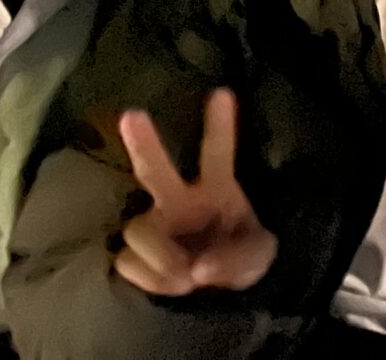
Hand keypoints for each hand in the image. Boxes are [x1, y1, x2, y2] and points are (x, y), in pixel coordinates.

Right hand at [114, 90, 277, 296]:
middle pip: (154, 170)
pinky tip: (171, 283)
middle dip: (143, 143)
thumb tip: (199, 268)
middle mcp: (179, 199)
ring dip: (160, 256)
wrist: (218, 290)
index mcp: (217, 188)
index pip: (218, 153)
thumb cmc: (240, 255)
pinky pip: (128, 262)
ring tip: (187, 275)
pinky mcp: (133, 254)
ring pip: (138, 230)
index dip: (219, 126)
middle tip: (132, 116)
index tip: (221, 94)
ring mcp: (154, 224)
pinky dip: (150, 277)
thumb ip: (235, 259)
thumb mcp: (256, 255)